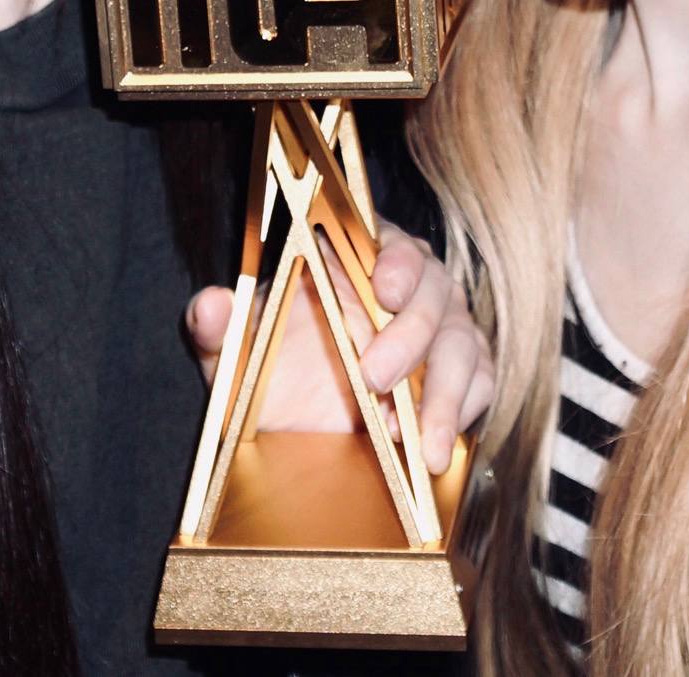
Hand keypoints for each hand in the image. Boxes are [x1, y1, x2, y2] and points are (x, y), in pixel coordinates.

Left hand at [186, 221, 494, 475]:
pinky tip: (431, 446)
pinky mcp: (458, 379)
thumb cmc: (271, 368)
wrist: (296, 425)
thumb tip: (208, 305)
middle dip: (410, 335)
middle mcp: (408, 289)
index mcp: (357, 260)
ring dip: (443, 390)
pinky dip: (460, 413)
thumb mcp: (237, 350)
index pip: (389, 241)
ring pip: (463, 343)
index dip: (395, 259)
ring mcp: (440, 333)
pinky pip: (480, 385)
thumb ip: (220, 325)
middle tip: (377, 376)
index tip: (383, 287)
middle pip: (434, 292)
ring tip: (415, 438)